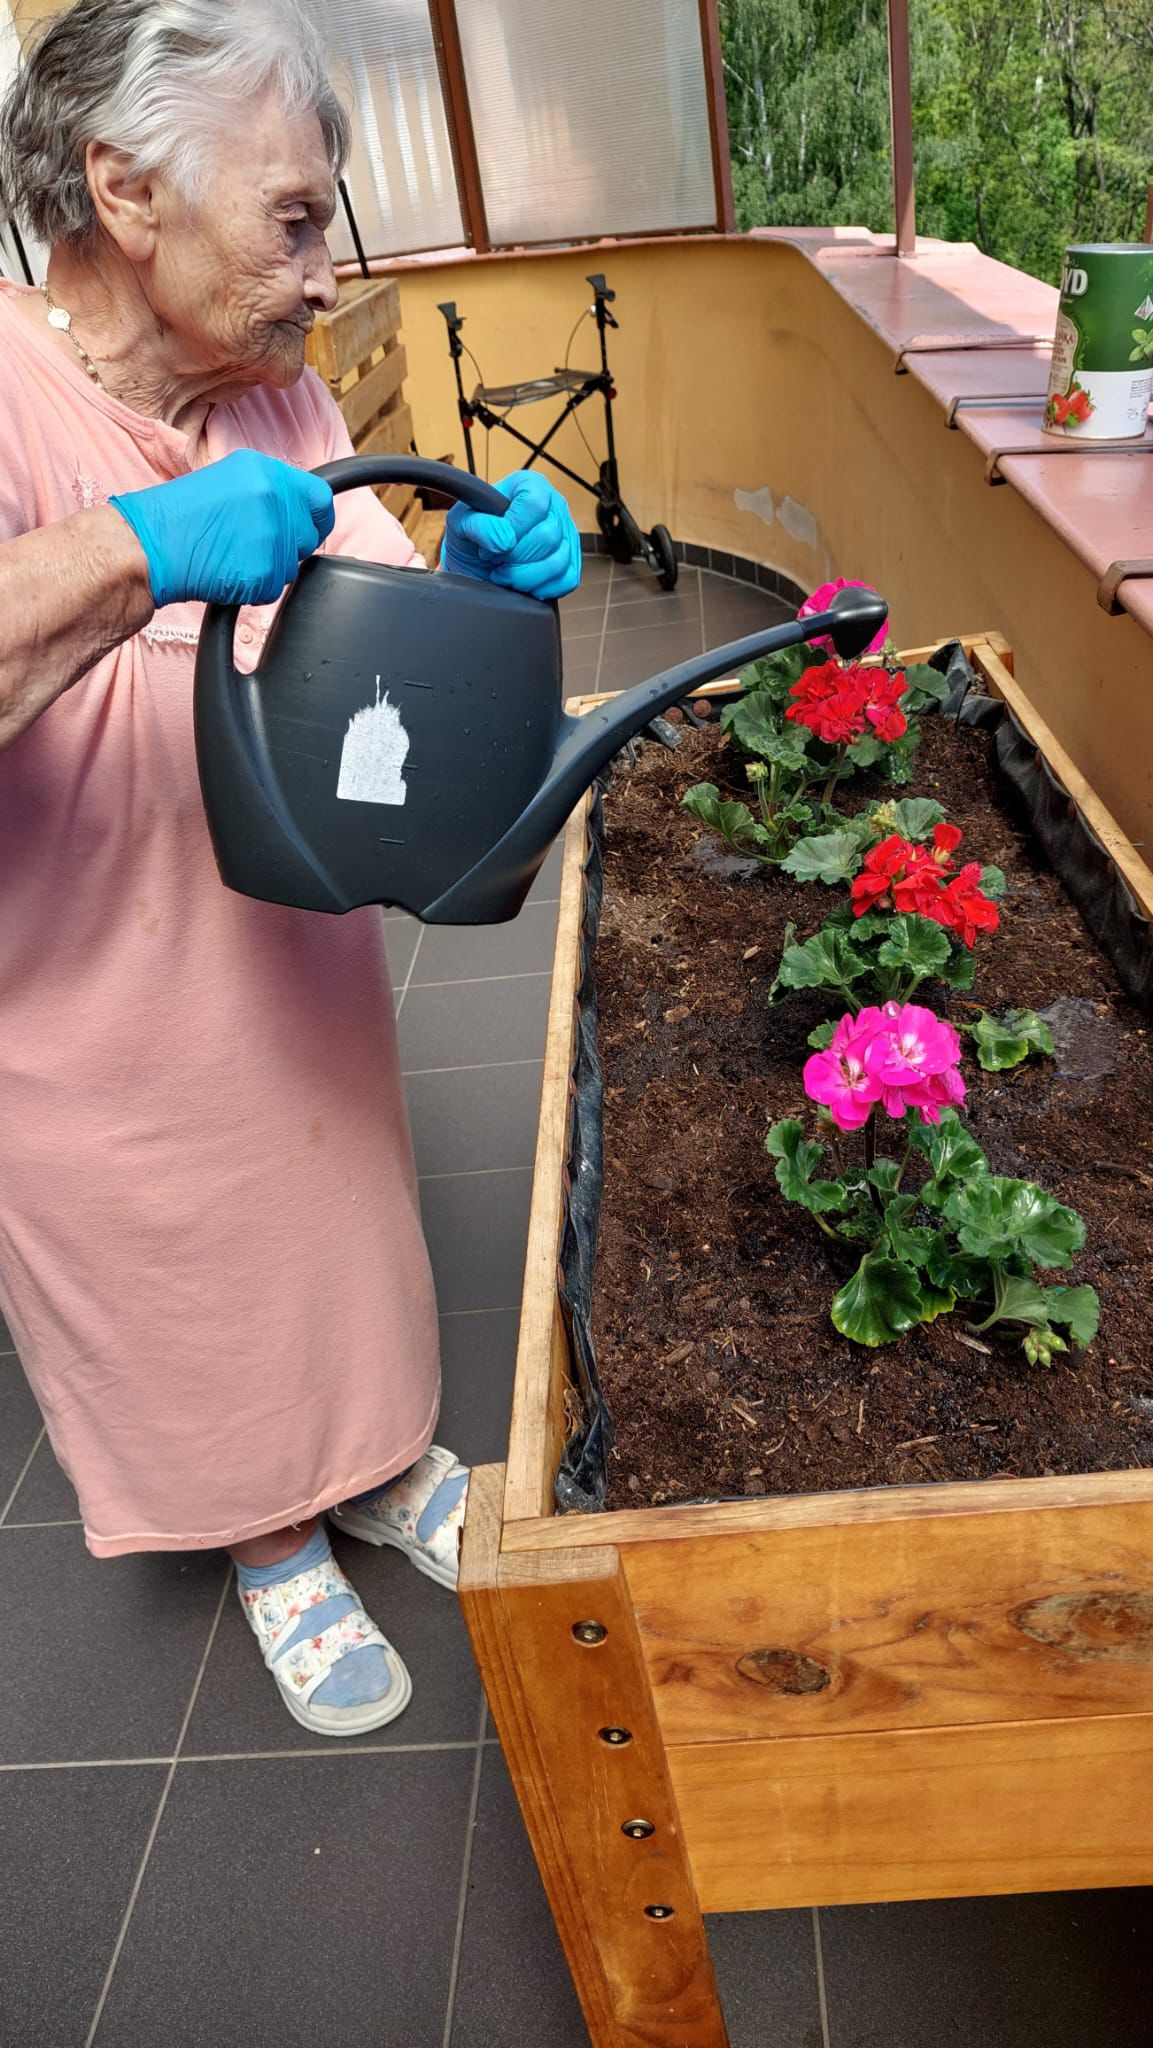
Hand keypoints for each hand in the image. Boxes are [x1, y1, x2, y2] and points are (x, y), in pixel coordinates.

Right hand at [109, 450, 334, 607]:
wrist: (148, 545)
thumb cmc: (179, 516)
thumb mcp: (228, 480)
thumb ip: (269, 491)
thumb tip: (299, 510)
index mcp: (266, 471)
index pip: (321, 498)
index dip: (316, 517)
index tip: (308, 526)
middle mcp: (274, 499)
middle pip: (309, 537)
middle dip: (288, 546)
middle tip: (249, 544)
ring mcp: (271, 537)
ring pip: (291, 566)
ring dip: (268, 568)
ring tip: (230, 555)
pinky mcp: (263, 572)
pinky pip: (273, 589)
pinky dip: (253, 588)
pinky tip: (226, 572)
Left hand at [442, 470, 580, 600]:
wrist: (475, 561)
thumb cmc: (472, 536)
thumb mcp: (461, 523)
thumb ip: (478, 524)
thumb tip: (504, 538)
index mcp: (530, 486)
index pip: (534, 504)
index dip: (513, 528)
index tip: (495, 542)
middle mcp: (554, 507)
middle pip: (547, 536)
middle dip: (515, 557)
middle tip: (496, 560)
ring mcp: (566, 536)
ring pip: (558, 562)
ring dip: (524, 577)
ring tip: (504, 573)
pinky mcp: (570, 564)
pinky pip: (566, 581)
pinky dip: (540, 589)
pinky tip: (522, 583)